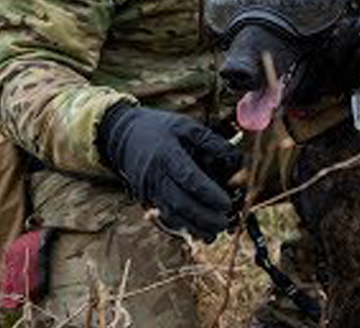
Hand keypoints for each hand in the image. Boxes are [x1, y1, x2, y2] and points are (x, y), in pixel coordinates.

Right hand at [97, 104, 242, 241]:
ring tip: (217, 232)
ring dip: (195, 227)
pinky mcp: (148, 199)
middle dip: (204, 217)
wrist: (124, 136)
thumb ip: (211, 141)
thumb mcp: (185, 125)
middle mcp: (156, 175)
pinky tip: (203, 233)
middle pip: (180, 203)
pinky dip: (185, 228)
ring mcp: (150, 190)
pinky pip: (167, 217)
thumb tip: (235, 158)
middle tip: (226, 221)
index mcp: (167, 154)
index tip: (227, 203)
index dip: (208, 193)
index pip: (188, 178)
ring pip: (172, 215)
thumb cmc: (160, 129)